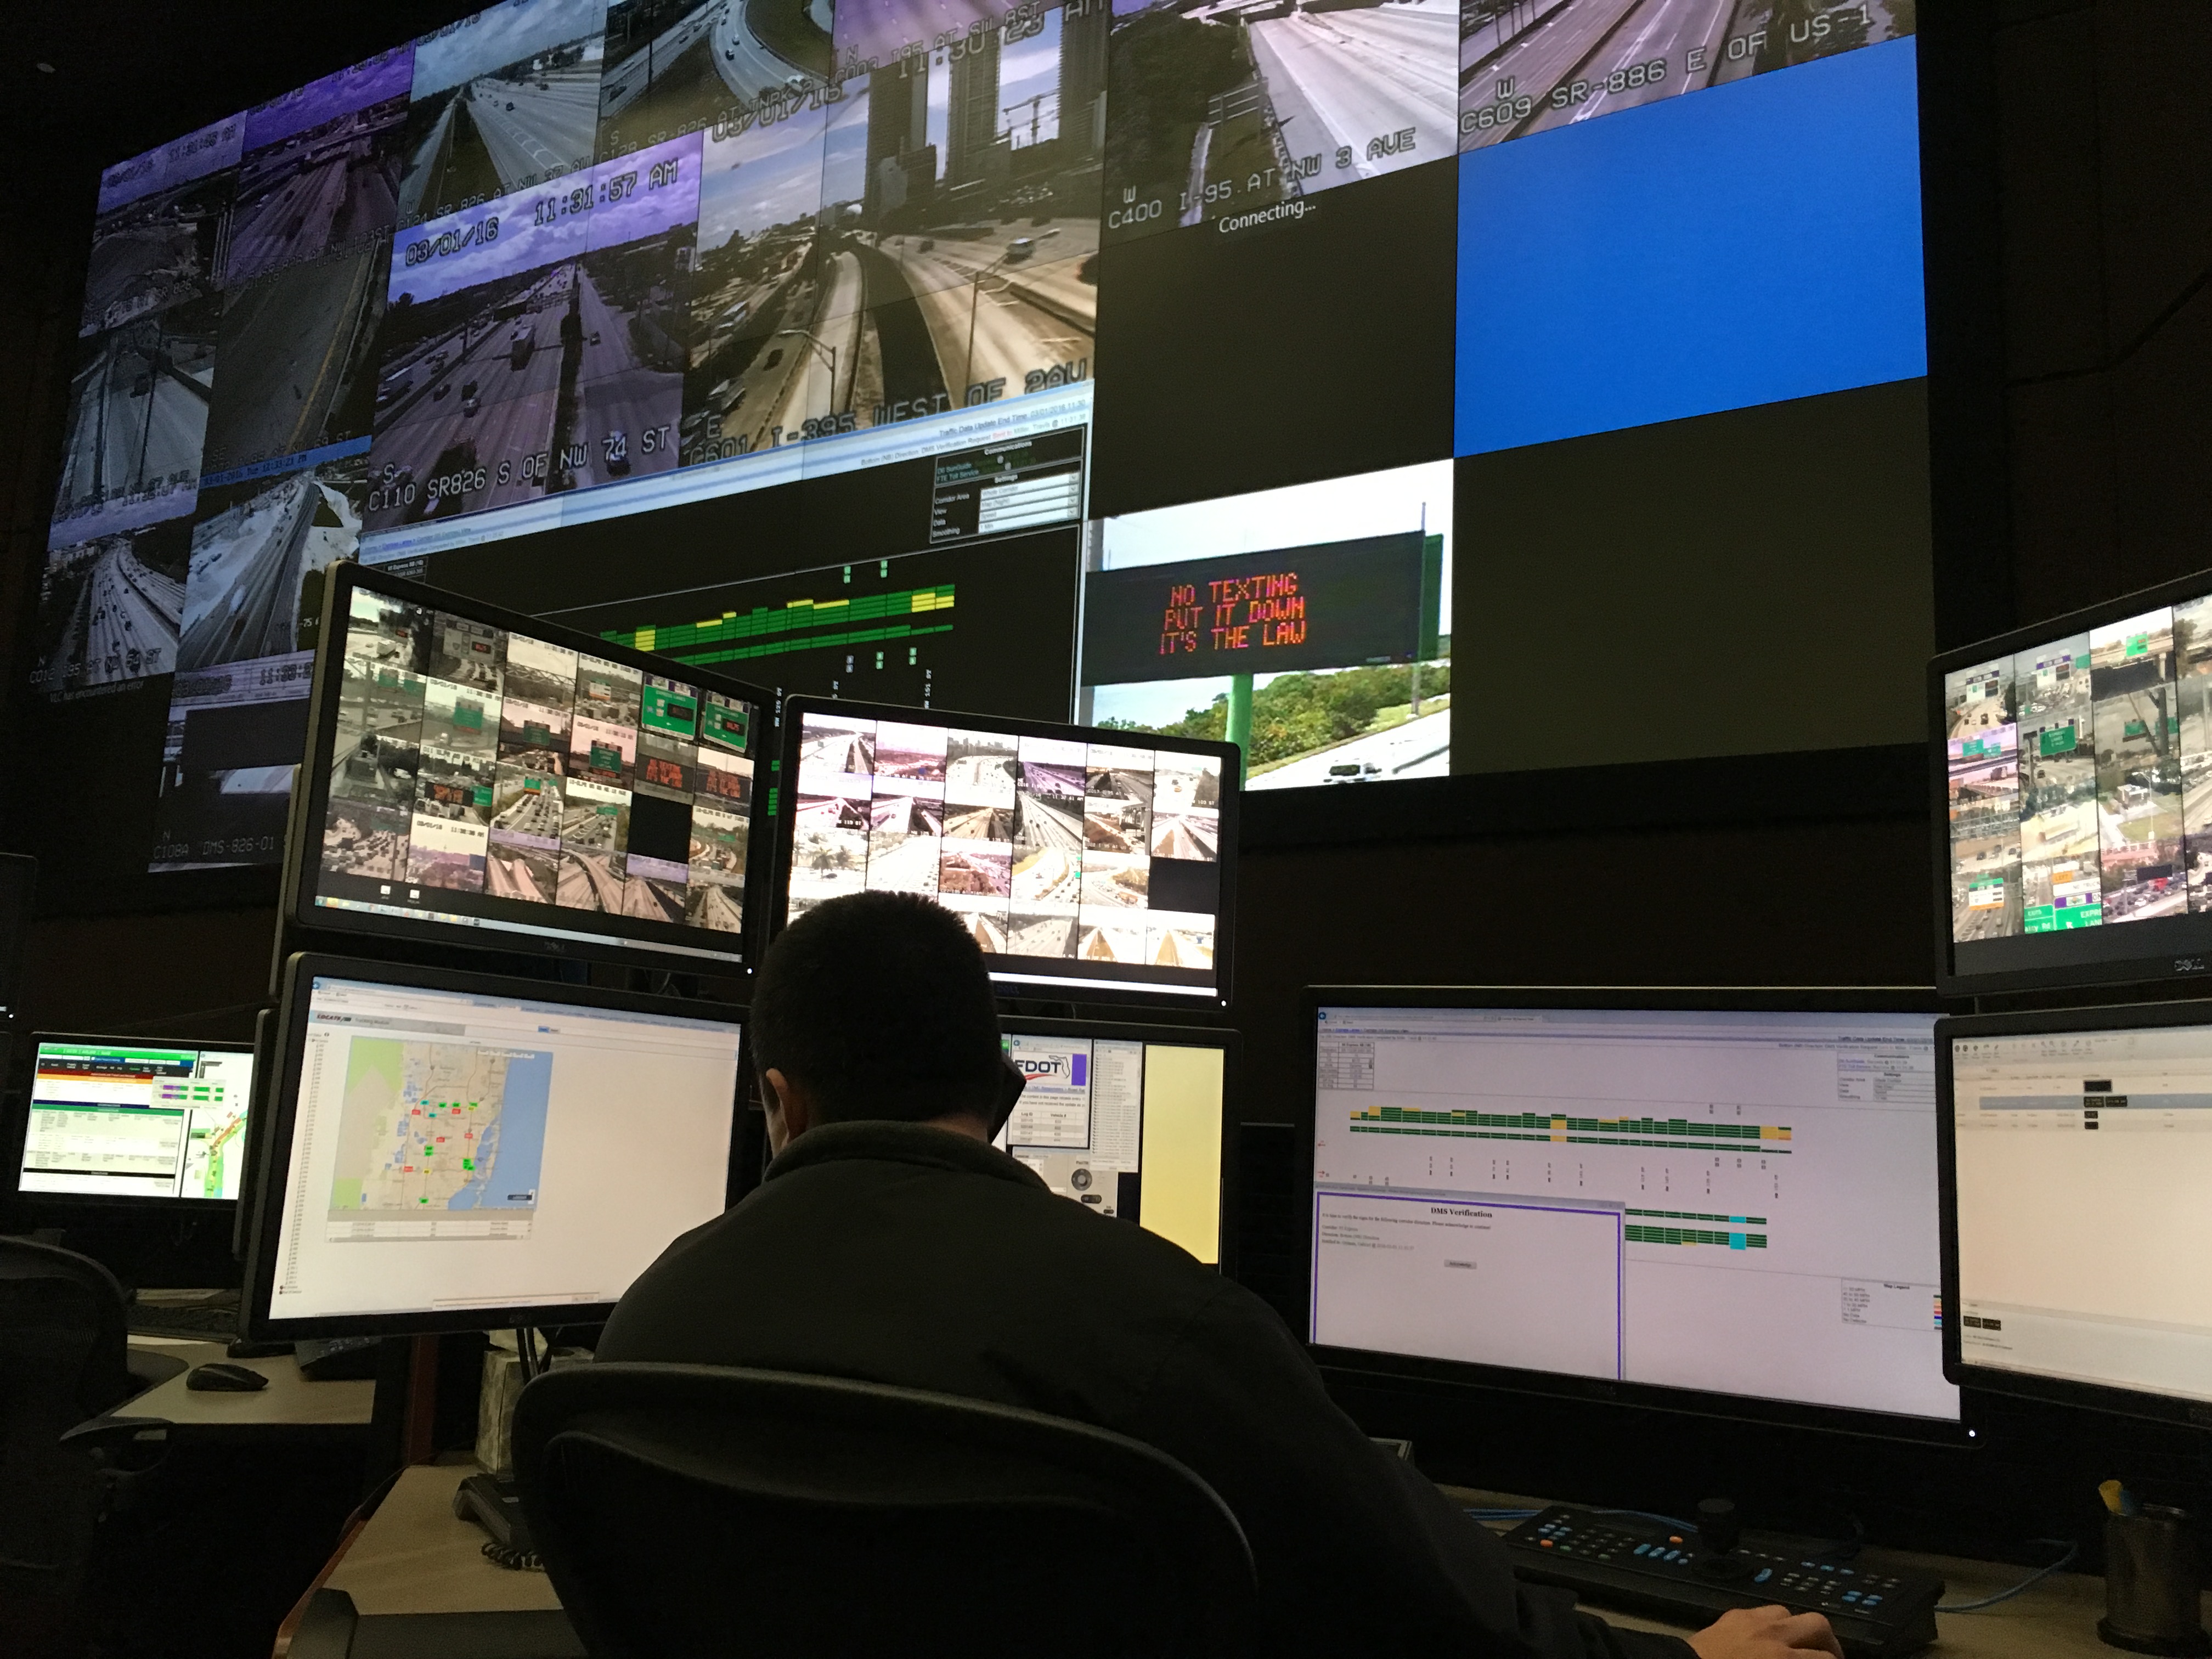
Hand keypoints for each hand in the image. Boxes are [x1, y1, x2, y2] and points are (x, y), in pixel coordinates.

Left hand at [1687, 1605, 1843, 1658]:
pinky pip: (1760, 1612)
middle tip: (1827, 1658)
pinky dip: (1770, 1624)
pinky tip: (1766, 1639)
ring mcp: (1749, 1621)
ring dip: (1797, 1630)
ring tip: (1797, 1647)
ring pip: (1788, 1613)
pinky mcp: (1730, 1616)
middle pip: (1817, 1625)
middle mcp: (1771, 1634)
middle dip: (1828, 1643)